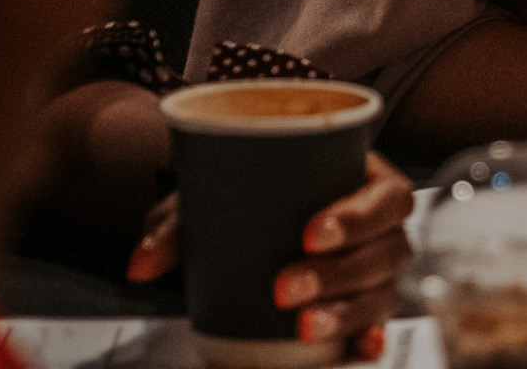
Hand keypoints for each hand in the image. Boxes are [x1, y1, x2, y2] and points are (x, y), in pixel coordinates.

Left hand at [128, 150, 413, 360]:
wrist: (252, 219)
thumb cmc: (252, 196)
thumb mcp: (216, 196)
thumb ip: (176, 226)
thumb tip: (141, 265)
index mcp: (364, 179)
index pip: (385, 195)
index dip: (358, 217)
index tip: (308, 234)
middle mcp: (380, 226)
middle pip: (385, 249)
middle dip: (338, 273)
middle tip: (285, 287)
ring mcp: (376, 268)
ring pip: (381, 290)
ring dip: (346, 311)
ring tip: (302, 326)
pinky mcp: (365, 305)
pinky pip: (379, 323)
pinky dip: (370, 336)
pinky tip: (359, 347)